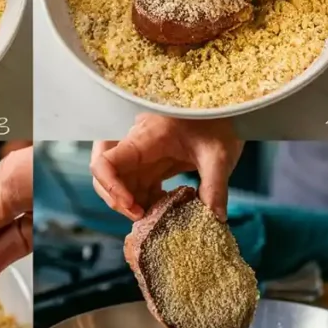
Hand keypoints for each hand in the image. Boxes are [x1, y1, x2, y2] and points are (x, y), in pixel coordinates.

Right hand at [90, 114, 241, 221]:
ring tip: (158, 216)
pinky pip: (135, 186)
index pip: (105, 162)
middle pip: (105, 176)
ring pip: (119, 184)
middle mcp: (134, 146)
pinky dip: (144, 201)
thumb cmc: (217, 121)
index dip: (110, 188)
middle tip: (142, 216)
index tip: (132, 206)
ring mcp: (140, 156)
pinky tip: (165, 207)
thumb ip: (215, 187)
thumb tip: (214, 218)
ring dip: (131, 203)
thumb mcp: (219, 154)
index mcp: (144, 138)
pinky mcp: (150, 164)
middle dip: (116, 200)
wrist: (222, 108)